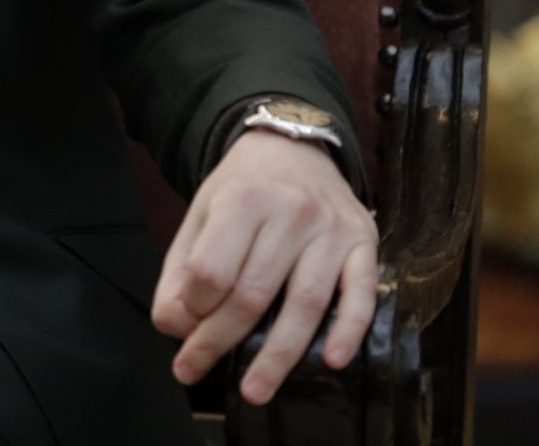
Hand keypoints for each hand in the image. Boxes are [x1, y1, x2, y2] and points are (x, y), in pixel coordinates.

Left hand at [151, 130, 377, 404]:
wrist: (292, 148)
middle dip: (221, 340)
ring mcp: (331, 228)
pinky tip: (332, 360)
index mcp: (241, 199)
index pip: (213, 268)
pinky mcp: (364, 242)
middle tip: (195, 371)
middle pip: (255, 293)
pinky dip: (350, 330)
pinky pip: (362, 293)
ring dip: (279, 354)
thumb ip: (180, 272)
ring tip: (256, 390)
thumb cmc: (241, 191)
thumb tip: (174, 327)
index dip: (195, 307)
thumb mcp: (199, 216)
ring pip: (307, 302)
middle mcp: (290, 210)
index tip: (183, 328)